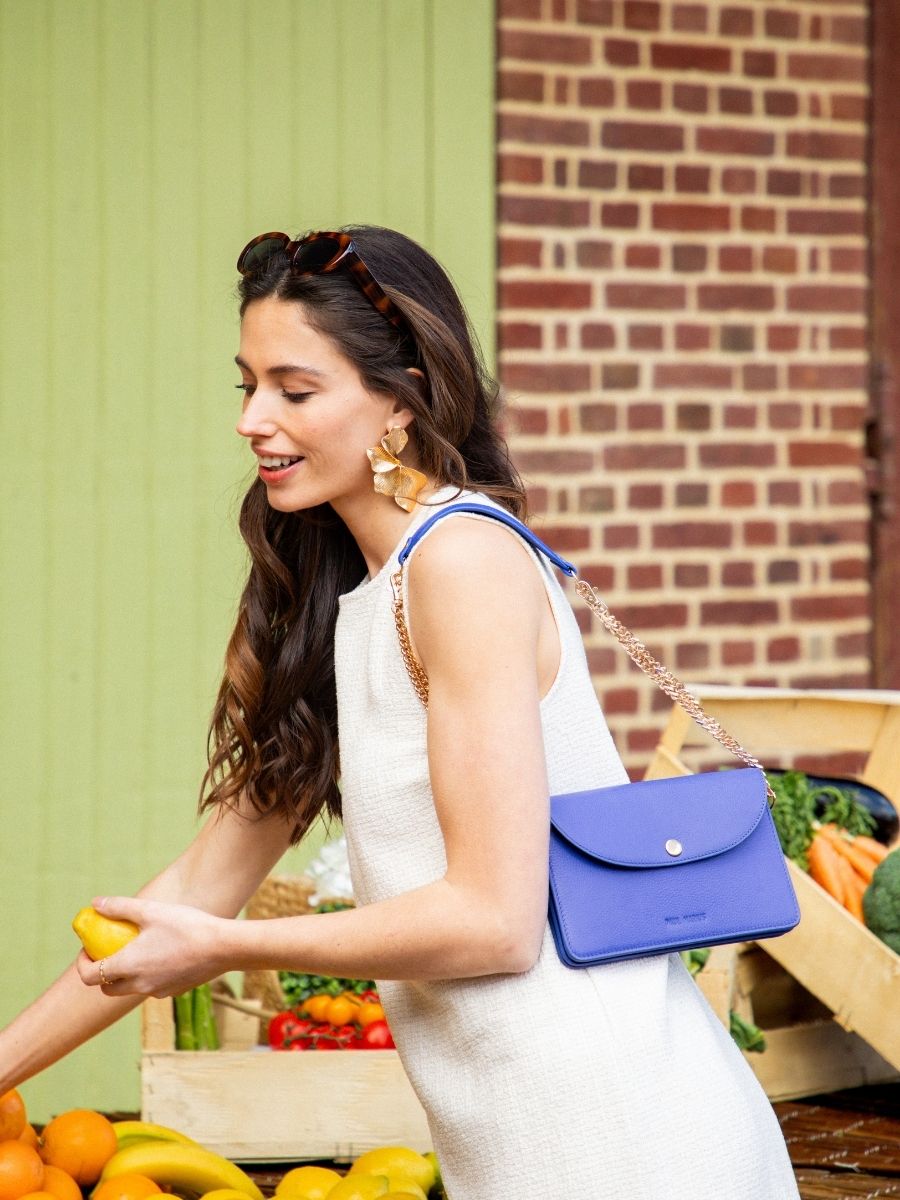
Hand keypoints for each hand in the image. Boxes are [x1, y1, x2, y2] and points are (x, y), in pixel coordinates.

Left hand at [75, 896, 231, 998]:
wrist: (223, 947)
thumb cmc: (186, 926)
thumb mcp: (150, 910)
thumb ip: (120, 907)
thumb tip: (95, 903)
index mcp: (128, 966)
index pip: (89, 977)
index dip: (82, 964)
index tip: (88, 948)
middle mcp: (139, 984)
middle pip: (107, 989)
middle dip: (101, 973)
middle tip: (109, 952)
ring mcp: (157, 991)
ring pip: (130, 988)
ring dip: (125, 975)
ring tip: (138, 950)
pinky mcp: (174, 992)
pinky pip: (152, 986)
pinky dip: (148, 975)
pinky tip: (163, 954)